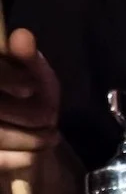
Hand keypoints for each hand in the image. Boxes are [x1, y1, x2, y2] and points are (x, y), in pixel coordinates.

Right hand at [0, 29, 59, 172]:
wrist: (32, 145)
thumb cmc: (33, 101)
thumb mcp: (36, 77)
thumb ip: (28, 58)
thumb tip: (20, 34)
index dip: (7, 78)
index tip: (30, 89)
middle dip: (24, 114)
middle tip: (50, 118)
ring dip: (26, 139)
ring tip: (49, 137)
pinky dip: (16, 159)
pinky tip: (33, 157)